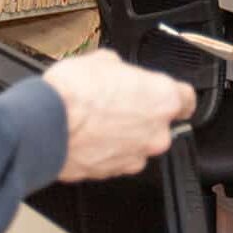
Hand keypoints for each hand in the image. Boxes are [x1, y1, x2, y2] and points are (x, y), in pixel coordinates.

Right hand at [43, 49, 196, 181]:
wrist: (44, 124)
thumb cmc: (74, 92)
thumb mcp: (102, 60)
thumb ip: (122, 71)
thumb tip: (117, 72)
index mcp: (162, 99)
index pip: (188, 99)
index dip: (174, 94)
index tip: (166, 92)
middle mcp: (155, 133)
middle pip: (160, 124)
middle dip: (142, 114)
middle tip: (117, 101)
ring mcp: (135, 157)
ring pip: (138, 143)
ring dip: (124, 134)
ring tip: (97, 119)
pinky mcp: (112, 173)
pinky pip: (117, 158)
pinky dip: (106, 149)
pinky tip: (88, 135)